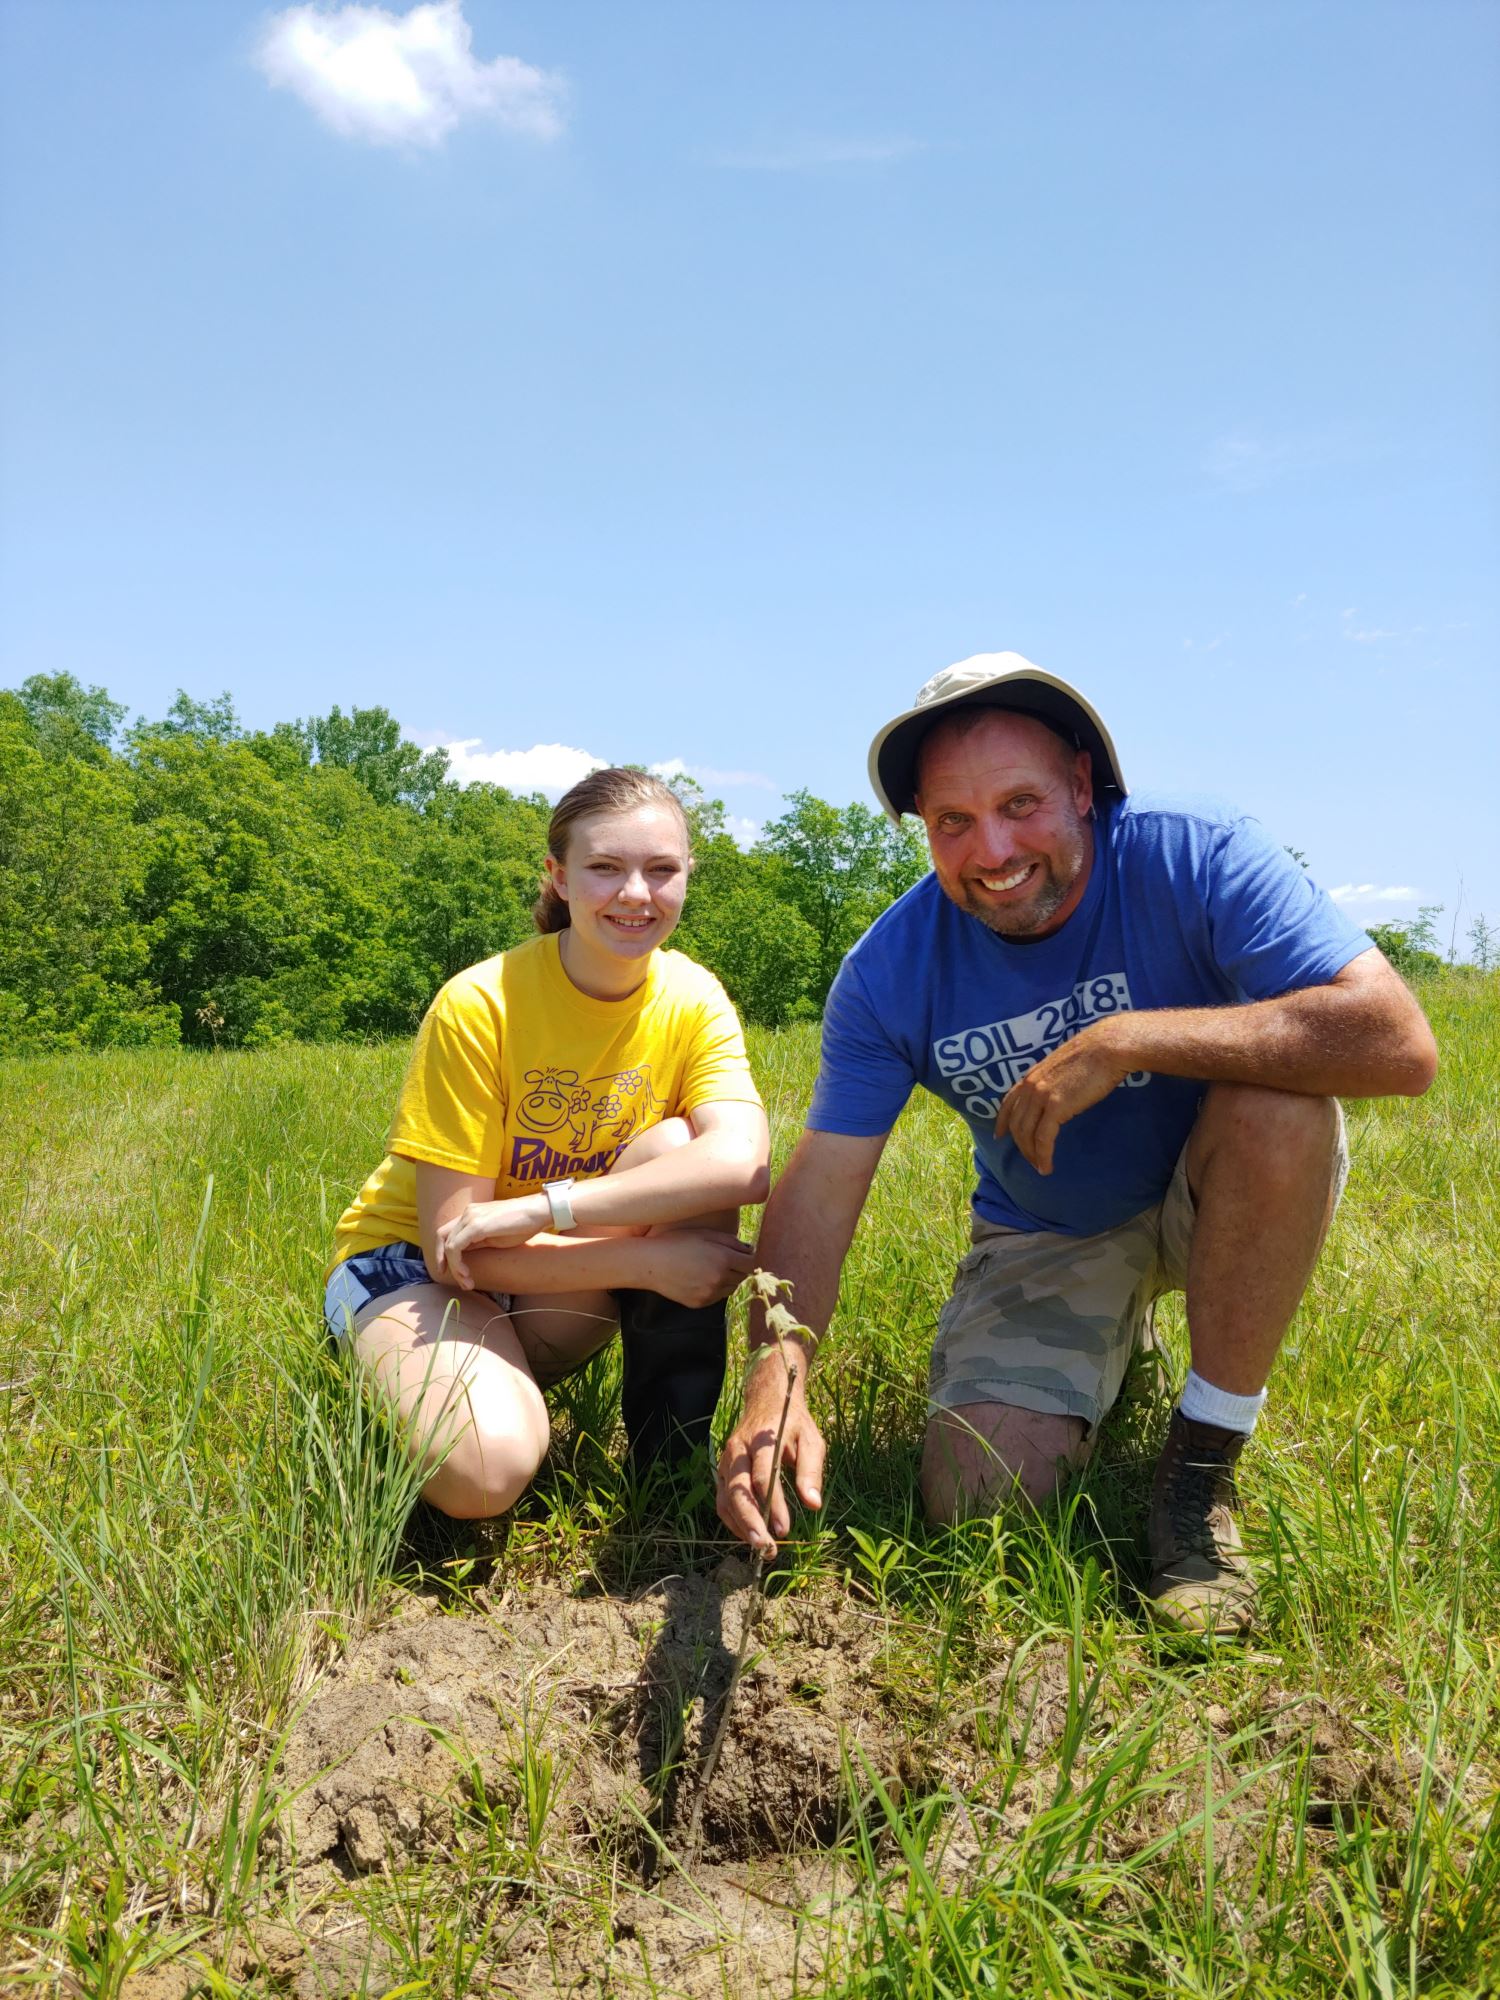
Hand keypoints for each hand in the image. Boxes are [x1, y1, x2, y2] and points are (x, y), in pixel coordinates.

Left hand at [435, 1195, 547, 1287]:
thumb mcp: (495, 1236)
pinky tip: (467, 1274)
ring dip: (454, 1267)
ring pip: (448, 1245)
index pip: (448, 1232)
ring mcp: (470, 1218)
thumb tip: (464, 1255)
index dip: (443, 1251)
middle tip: (449, 1276)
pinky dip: (457, 1264)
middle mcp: (468, 1213)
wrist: (538, 1212)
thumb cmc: (523, 1224)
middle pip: (441, 1236)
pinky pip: (455, 1248)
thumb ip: (477, 1242)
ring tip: (466, 1281)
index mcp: (472, 1214)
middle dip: (441, 1259)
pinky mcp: (476, 1226)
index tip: (449, 1269)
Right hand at [642, 1229, 757, 1307]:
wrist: (651, 1264)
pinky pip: (717, 1297)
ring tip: (711, 1268)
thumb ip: (731, 1242)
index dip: (748, 1258)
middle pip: (742, 1276)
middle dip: (738, 1267)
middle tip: (723, 1259)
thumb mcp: (706, 1234)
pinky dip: (715, 1289)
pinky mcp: (700, 1303)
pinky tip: (701, 1278)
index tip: (741, 1254)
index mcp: (723, 1258)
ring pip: (731, 1288)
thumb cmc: (677, 1242)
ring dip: (728, 1279)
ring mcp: (710, 1293)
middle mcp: (719, 1278)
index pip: (751, 1263)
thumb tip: (750, 1250)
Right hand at [716, 1350, 824, 1554]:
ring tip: (762, 1549)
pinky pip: (723, 1501)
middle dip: (751, 1523)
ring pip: (726, 1500)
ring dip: (741, 1528)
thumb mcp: (811, 1441)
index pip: (763, 1477)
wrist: (768, 1402)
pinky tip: (751, 1535)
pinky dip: (734, 1522)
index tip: (785, 1530)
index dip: (773, 1506)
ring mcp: (726, 1462)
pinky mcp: (722, 1473)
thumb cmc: (794, 1425)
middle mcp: (738, 1451)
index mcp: (762, 1440)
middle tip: (767, 1548)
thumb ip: (811, 1471)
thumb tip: (813, 1504)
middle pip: (738, 1491)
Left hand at [995, 1019, 1132, 1173]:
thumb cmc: (1095, 1054)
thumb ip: (1054, 1080)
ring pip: (1027, 1134)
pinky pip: (1043, 1139)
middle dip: (1021, 1145)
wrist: (1107, 1047)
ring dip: (1032, 1154)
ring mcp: (1041, 1096)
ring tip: (1040, 1167)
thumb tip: (1059, 1092)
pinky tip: (1047, 1167)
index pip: (1009, 1102)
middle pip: (1016, 1123)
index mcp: (1032, 1075)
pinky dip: (1043, 1156)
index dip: (1002, 1121)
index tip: (999, 1135)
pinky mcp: (1056, 1107)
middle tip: (1030, 1160)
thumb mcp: (1064, 1066)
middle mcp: (1031, 1086)